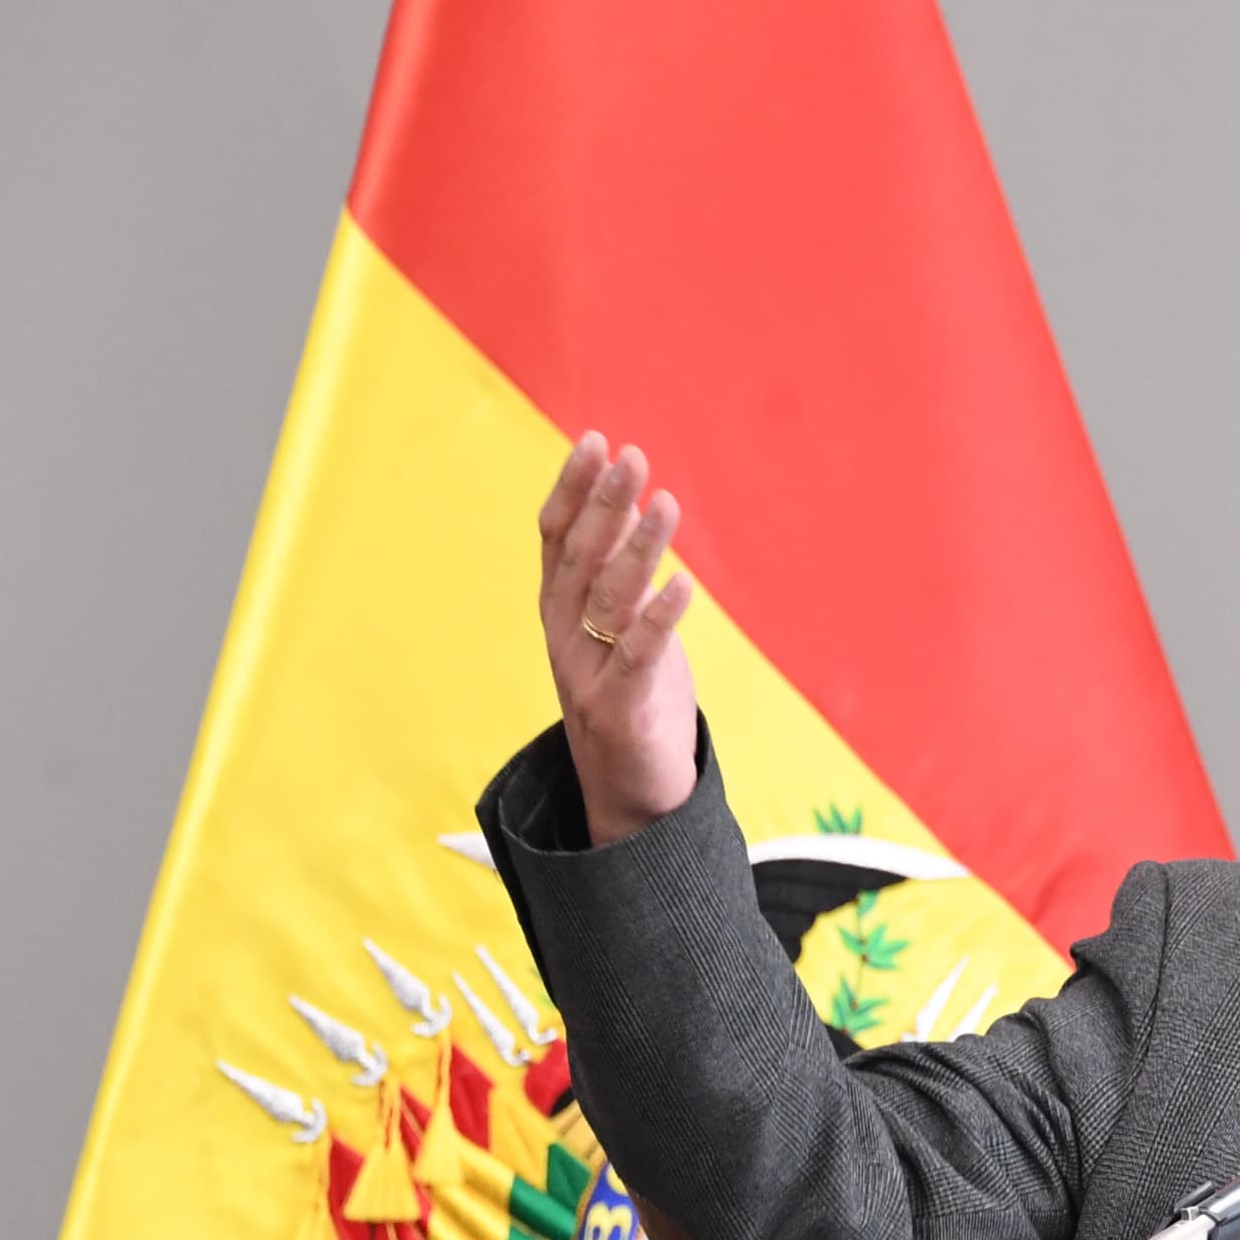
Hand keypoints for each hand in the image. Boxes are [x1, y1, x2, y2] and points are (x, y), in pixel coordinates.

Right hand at [535, 431, 701, 846]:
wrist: (630, 798)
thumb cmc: (631, 699)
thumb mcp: (620, 627)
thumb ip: (620, 572)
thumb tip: (633, 505)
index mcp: (559, 612)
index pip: (556, 538)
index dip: (573, 489)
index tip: (595, 440)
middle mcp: (564, 637)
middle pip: (580, 559)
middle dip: (604, 504)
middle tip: (631, 455)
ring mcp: (587, 675)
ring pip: (609, 601)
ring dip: (636, 549)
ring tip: (663, 504)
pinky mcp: (620, 712)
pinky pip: (640, 657)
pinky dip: (660, 620)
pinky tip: (683, 584)